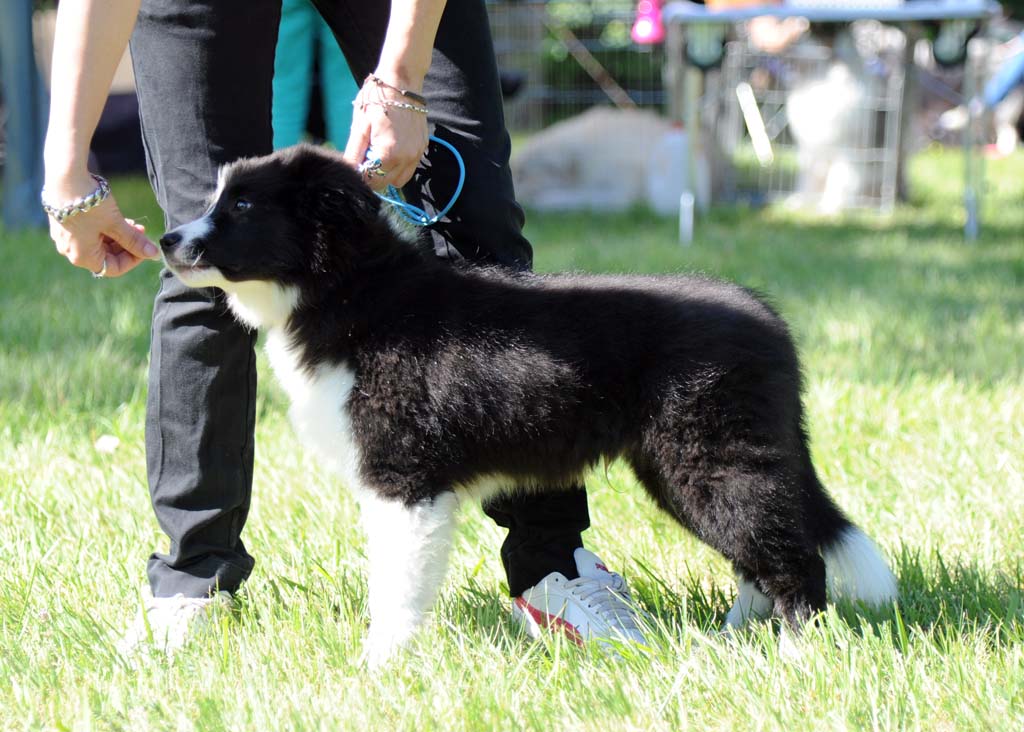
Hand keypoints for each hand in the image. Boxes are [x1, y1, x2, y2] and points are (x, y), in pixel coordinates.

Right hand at [45, 173, 159, 277]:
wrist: (64, 176)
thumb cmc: (90, 204)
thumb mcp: (116, 224)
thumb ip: (134, 241)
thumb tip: (154, 254)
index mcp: (82, 257)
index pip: (114, 268)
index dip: (134, 259)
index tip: (146, 247)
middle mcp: (71, 250)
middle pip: (106, 255)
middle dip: (127, 245)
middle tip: (142, 232)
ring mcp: (66, 237)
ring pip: (99, 243)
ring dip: (119, 236)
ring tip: (133, 223)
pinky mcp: (65, 222)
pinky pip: (89, 232)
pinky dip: (106, 228)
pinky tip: (118, 218)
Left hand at [344, 74, 429, 191]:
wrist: (401, 80)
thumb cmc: (377, 98)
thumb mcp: (360, 125)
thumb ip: (354, 152)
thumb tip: (349, 170)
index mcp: (389, 153)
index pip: (372, 180)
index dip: (361, 175)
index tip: (356, 163)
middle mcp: (407, 157)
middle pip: (385, 183)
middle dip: (373, 175)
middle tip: (365, 156)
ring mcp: (417, 153)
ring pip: (400, 180)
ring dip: (387, 173)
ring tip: (378, 153)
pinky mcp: (422, 147)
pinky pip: (409, 167)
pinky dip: (398, 164)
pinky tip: (390, 147)